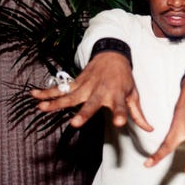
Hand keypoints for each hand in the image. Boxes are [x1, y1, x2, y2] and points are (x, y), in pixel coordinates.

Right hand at [30, 52, 152, 130]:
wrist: (113, 54)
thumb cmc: (124, 78)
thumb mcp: (134, 94)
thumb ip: (138, 114)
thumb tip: (149, 130)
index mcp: (117, 94)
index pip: (121, 106)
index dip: (120, 114)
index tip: (119, 123)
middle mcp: (100, 91)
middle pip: (91, 103)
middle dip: (84, 113)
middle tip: (75, 123)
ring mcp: (86, 86)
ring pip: (70, 96)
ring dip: (56, 103)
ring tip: (42, 109)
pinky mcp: (76, 82)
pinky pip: (60, 89)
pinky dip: (47, 92)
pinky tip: (34, 95)